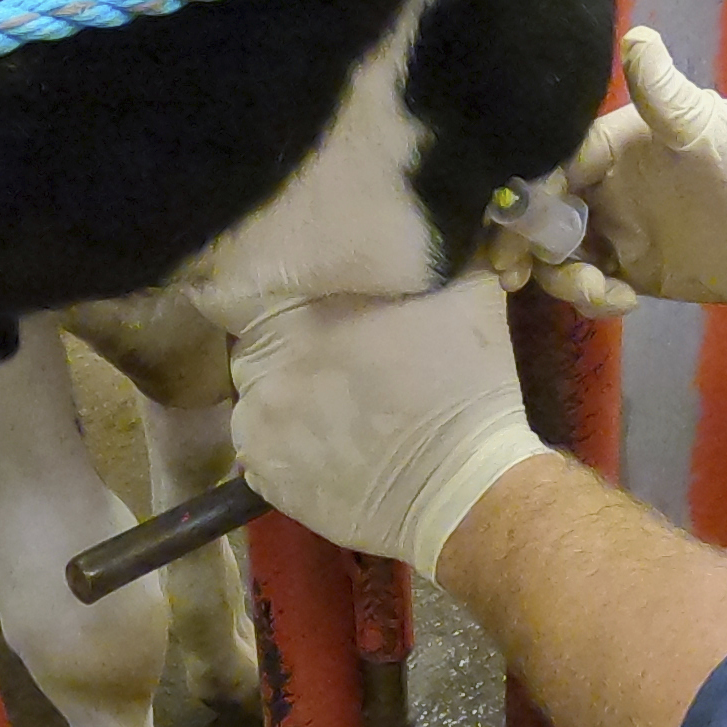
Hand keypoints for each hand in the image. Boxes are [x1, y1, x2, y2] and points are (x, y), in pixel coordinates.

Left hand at [228, 279, 553, 580]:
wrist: (464, 488)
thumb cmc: (467, 386)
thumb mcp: (466, 294)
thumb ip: (433, 257)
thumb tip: (432, 237)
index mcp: (303, 310)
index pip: (262, 286)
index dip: (290, 297)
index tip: (318, 309)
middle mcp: (266, 362)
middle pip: (260, 342)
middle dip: (291, 347)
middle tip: (338, 362)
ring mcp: (259, 421)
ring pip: (259, 395)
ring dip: (287, 396)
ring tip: (336, 409)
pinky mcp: (264, 472)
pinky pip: (262, 447)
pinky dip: (288, 446)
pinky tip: (330, 447)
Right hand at [500, 27, 726, 315]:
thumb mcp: (712, 131)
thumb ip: (666, 94)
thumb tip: (635, 35)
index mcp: (621, 142)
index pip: (552, 162)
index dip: (522, 191)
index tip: (504, 224)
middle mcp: (614, 183)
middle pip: (544, 210)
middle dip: (521, 241)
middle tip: (510, 274)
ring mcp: (624, 227)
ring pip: (562, 251)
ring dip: (558, 274)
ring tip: (594, 291)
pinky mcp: (639, 269)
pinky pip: (593, 282)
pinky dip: (591, 295)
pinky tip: (621, 303)